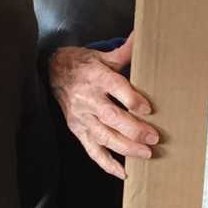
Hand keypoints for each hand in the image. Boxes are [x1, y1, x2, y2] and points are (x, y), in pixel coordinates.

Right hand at [47, 34, 159, 179]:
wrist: (53, 72)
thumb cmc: (83, 65)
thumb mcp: (103, 56)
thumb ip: (125, 51)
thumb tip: (142, 35)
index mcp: (96, 77)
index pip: (115, 88)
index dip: (132, 99)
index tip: (148, 109)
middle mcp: (88, 98)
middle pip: (111, 116)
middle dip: (133, 129)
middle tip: (154, 138)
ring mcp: (82, 117)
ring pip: (104, 136)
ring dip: (125, 147)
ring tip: (146, 154)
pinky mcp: (78, 130)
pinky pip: (92, 150)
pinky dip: (107, 163)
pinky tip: (123, 172)